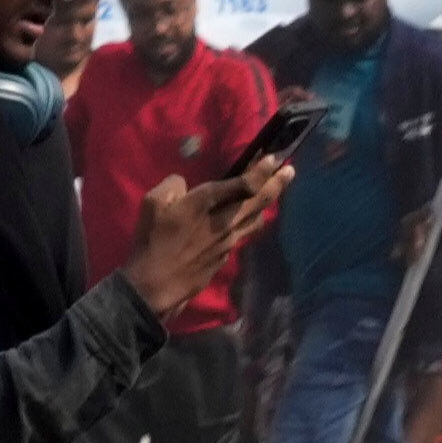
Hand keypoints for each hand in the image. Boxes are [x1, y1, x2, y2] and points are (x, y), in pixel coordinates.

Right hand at [115, 154, 281, 317]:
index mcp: (205, 203)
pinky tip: (248, 218)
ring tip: (277, 192)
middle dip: (276, 183)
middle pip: (259, 201)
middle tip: (290, 170)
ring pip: (256, 219)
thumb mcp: (152, 203)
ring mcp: (228, 241)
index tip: (272, 158)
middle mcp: (224, 221)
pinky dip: (251, 221)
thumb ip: (172, 186)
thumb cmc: (151, 241)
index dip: (261, 171)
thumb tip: (185, 184)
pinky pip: (244, 233)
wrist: (156, 284)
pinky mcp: (225, 256)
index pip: (243, 184)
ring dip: (269, 203)